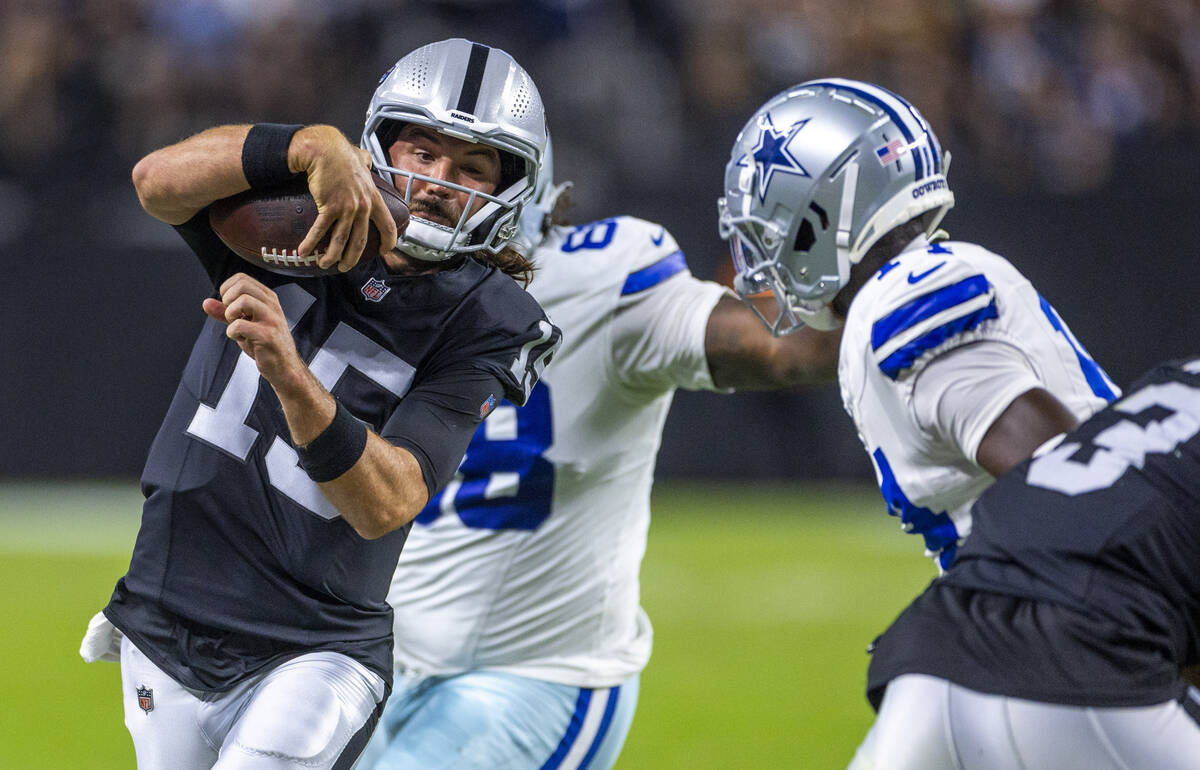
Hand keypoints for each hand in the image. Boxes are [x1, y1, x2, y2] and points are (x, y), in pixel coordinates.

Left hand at [203, 273, 304, 388]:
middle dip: (228, 299)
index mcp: (267, 298)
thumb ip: (226, 312)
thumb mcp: (244, 324)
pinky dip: (232, 332)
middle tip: (231, 315)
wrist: (284, 367)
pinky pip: (239, 325)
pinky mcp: (268, 335)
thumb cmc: (265, 344)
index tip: (228, 304)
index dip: (227, 289)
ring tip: (235, 325)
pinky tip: (239, 338)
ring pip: (243, 300)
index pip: (242, 278)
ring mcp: (272, 320)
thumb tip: (206, 303)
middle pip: (242, 285)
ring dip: (231, 314)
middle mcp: (272, 305)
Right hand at [290, 125, 398, 271]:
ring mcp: (347, 208)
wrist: (325, 149)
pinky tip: (304, 251)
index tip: (384, 250)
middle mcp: (363, 206)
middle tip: (345, 267)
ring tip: (325, 264)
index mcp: (373, 198)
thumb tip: (367, 159)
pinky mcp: (330, 207)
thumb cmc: (341, 153)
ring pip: (341, 241)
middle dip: (352, 258)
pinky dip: (311, 243)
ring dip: (332, 256)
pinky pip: (320, 230)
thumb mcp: (361, 158)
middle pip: (361, 241)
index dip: (388, 241)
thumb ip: (366, 163)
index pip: (387, 225)